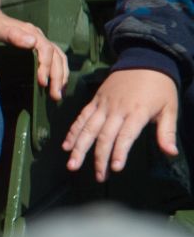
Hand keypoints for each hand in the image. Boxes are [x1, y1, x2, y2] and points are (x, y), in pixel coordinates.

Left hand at [0, 7, 68, 101]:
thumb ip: (12, 35)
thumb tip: (32, 42)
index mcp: (32, 33)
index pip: (47, 50)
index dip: (47, 67)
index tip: (43, 82)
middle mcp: (39, 37)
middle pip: (56, 57)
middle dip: (58, 77)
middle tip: (55, 95)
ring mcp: (39, 43)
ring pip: (59, 59)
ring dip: (61, 77)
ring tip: (59, 94)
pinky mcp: (37, 50)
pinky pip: (53, 60)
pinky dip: (58, 73)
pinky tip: (55, 85)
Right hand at [64, 67, 180, 180]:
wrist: (144, 60)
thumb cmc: (160, 87)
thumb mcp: (170, 108)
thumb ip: (166, 132)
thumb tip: (170, 153)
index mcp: (136, 112)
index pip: (125, 136)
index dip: (119, 152)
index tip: (115, 168)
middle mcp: (116, 110)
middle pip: (104, 136)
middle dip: (98, 157)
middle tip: (98, 176)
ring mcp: (103, 105)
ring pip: (88, 128)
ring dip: (79, 147)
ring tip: (72, 164)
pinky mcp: (95, 101)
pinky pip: (81, 117)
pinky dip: (73, 131)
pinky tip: (66, 145)